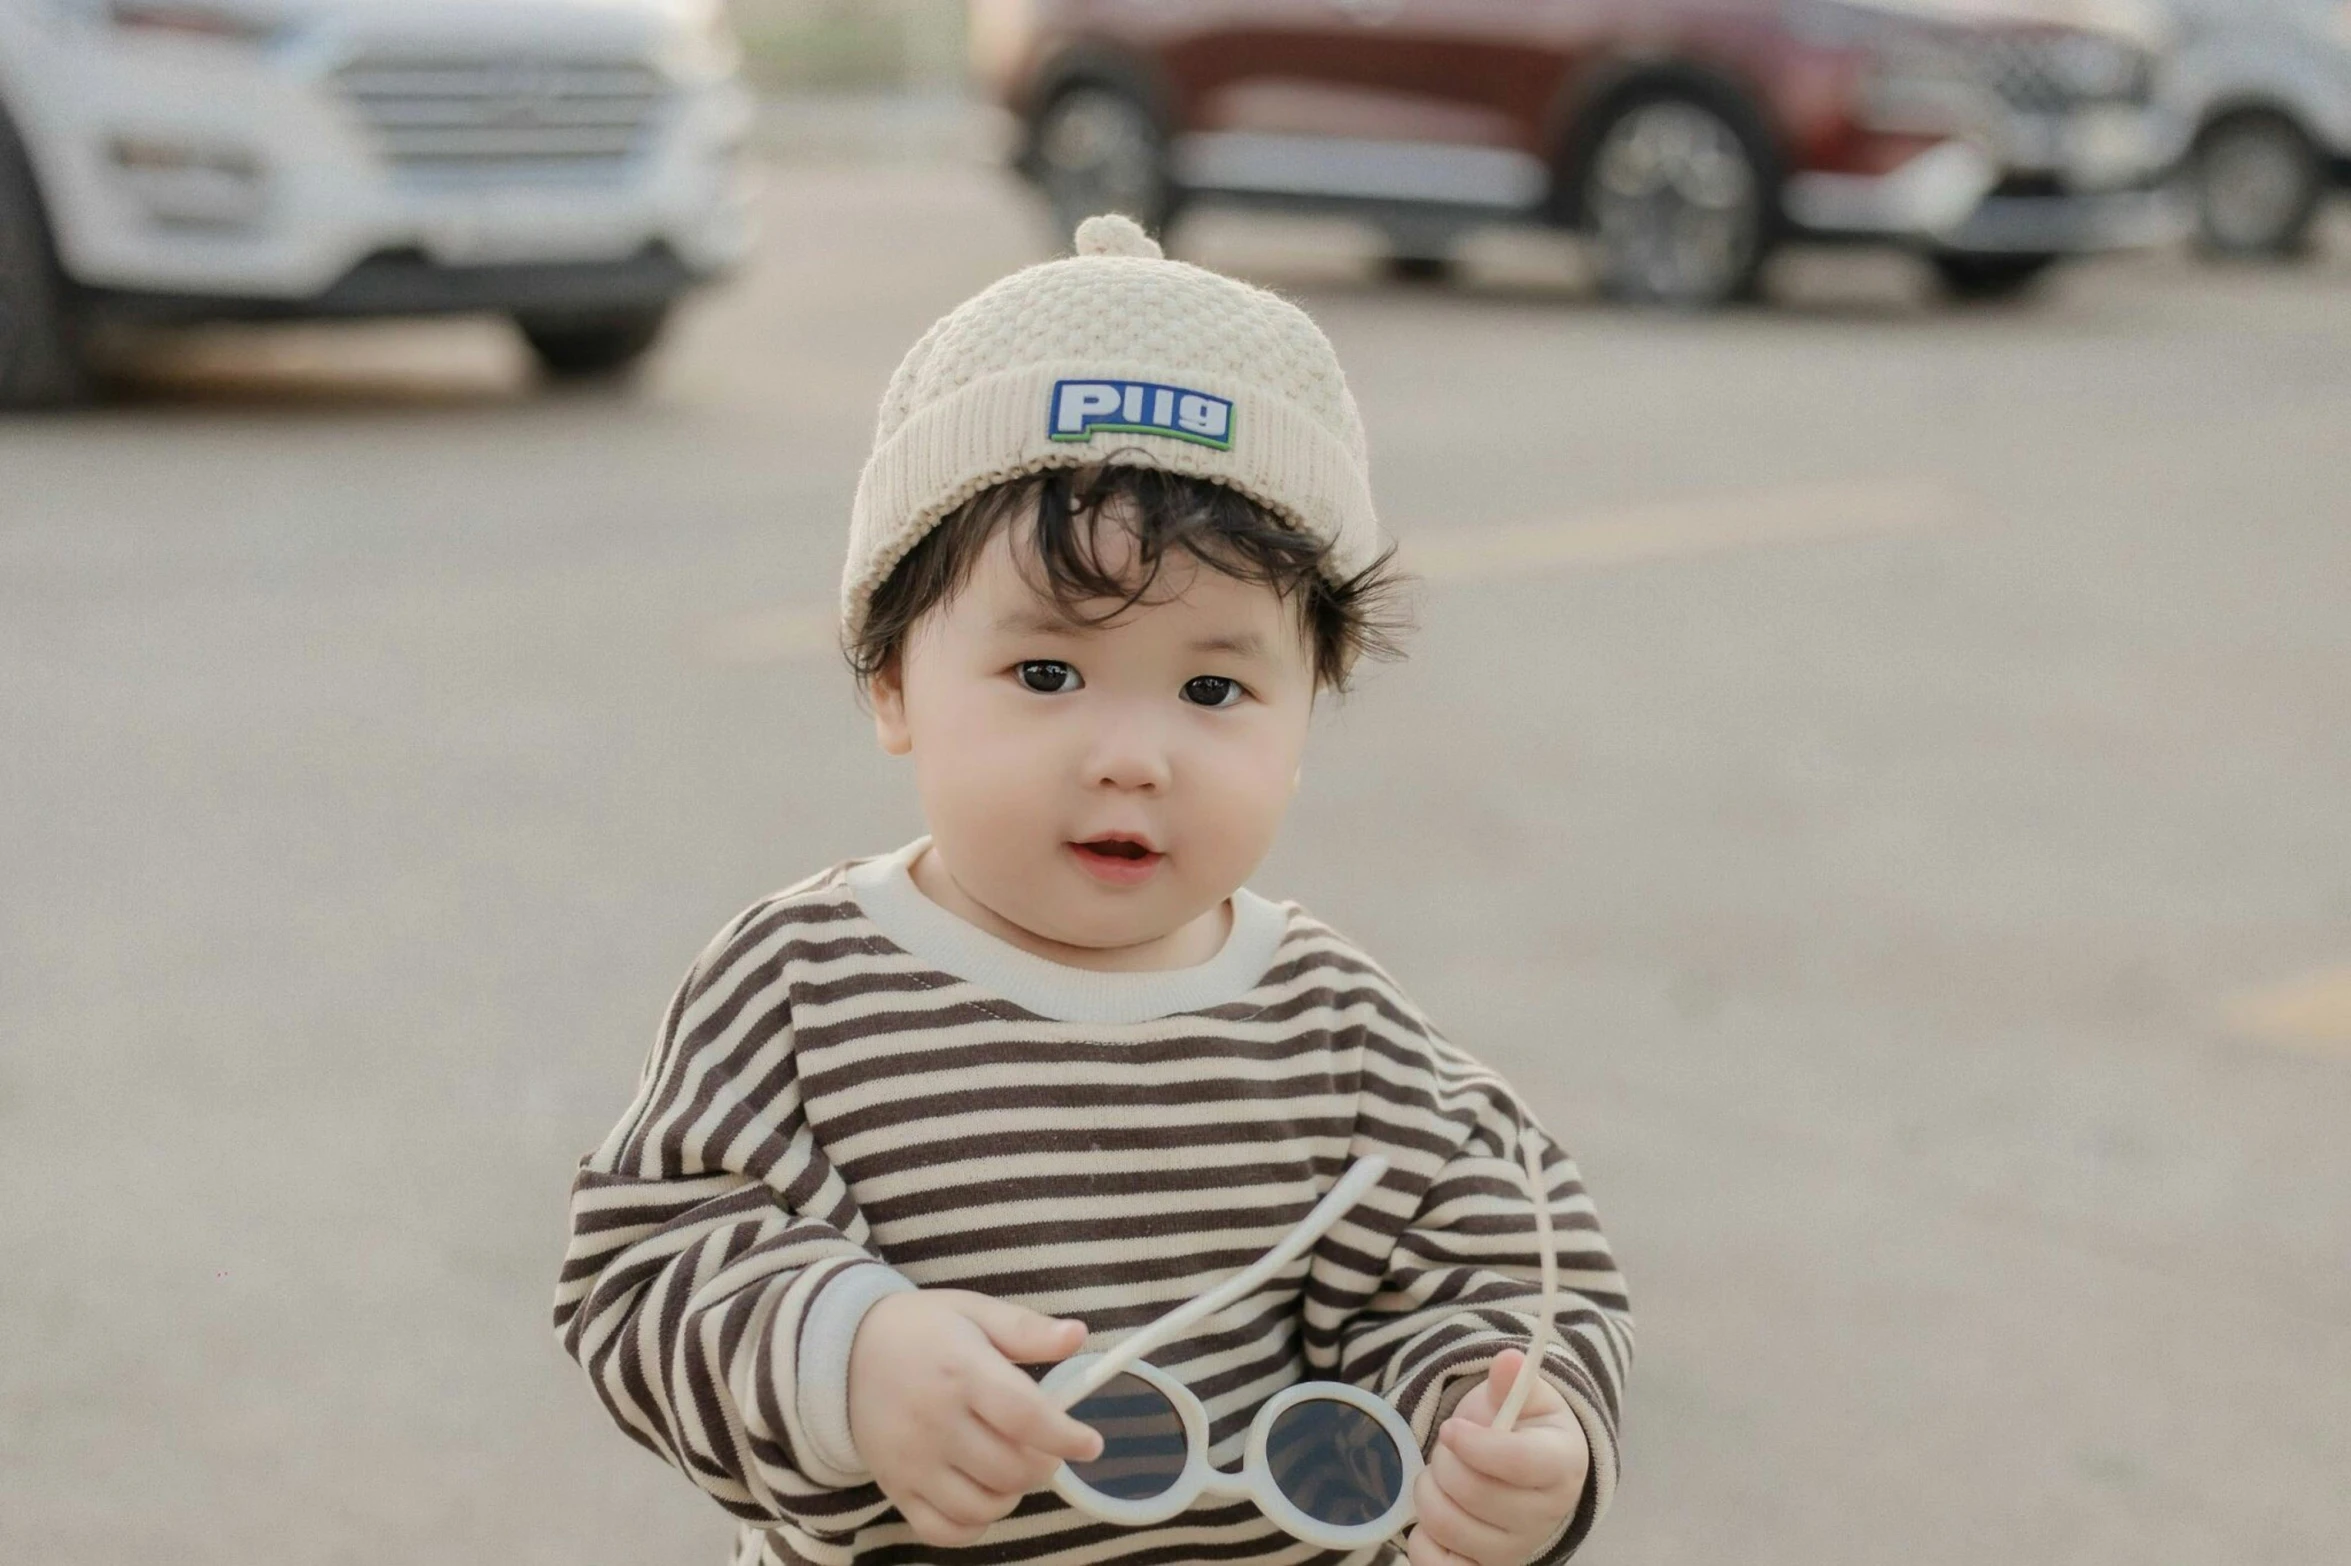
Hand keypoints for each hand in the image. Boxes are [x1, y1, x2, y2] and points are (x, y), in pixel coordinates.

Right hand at [846, 1289, 1103, 1546]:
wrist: (842, 1352)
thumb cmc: (920, 1329)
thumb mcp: (973, 1311)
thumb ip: (1026, 1329)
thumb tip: (1078, 1335)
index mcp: (961, 1371)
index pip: (1025, 1417)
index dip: (1066, 1437)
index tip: (1090, 1443)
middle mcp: (935, 1421)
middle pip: (1011, 1469)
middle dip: (1045, 1463)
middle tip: (1046, 1447)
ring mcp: (911, 1462)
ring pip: (983, 1506)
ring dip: (1012, 1493)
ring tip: (1013, 1466)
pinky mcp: (895, 1488)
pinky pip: (944, 1531)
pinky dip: (973, 1524)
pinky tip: (981, 1494)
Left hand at [1406, 1349, 1590, 1565]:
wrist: (1523, 1475)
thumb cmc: (1521, 1429)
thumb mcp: (1524, 1398)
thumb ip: (1513, 1381)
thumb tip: (1509, 1361)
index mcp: (1562, 1465)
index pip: (1518, 1462)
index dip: (1475, 1444)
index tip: (1451, 1428)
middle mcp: (1545, 1516)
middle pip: (1474, 1492)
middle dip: (1445, 1460)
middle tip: (1448, 1447)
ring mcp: (1514, 1550)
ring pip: (1448, 1525)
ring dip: (1429, 1491)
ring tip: (1441, 1475)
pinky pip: (1435, 1565)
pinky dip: (1422, 1538)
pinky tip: (1437, 1513)